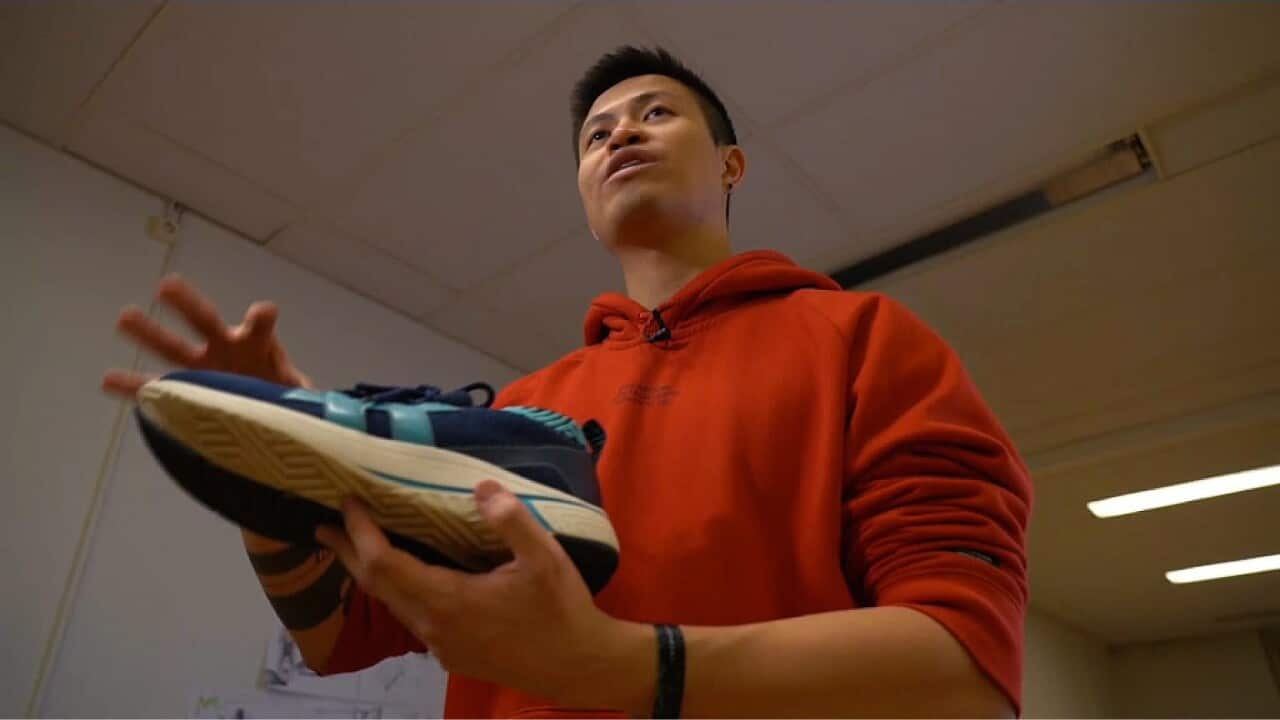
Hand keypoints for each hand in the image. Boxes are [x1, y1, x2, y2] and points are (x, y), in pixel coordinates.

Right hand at [102, 274, 311, 397]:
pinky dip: (134, 386)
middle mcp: (227, 348)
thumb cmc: (287, 395)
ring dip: (149, 333)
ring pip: (174, 348)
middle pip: (206, 321)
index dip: (260, 317)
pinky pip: (156, 388)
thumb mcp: (304, 396)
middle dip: (188, 304)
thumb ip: (312, 397)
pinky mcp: (189, 390)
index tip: (262, 312)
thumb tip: (336, 408)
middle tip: (167, 285)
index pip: (260, 324)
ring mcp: (205, 367)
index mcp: (258, 344)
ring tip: (124, 317)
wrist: (272, 414)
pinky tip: (109, 380)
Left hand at [315, 480, 652, 711]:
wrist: (579, 667)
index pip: (384, 564)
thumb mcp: (544, 557)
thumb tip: (480, 487)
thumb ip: (509, 520)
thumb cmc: (561, 610)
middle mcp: (434, 626)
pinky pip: (413, 617)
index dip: (360, 533)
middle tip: (326, 522)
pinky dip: (397, 590)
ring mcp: (442, 645)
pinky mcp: (454, 654)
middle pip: (376, 586)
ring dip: (372, 572)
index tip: (348, 503)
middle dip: (349, 552)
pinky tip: (409, 577)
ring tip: (360, 545)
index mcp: (447, 600)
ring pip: (393, 604)